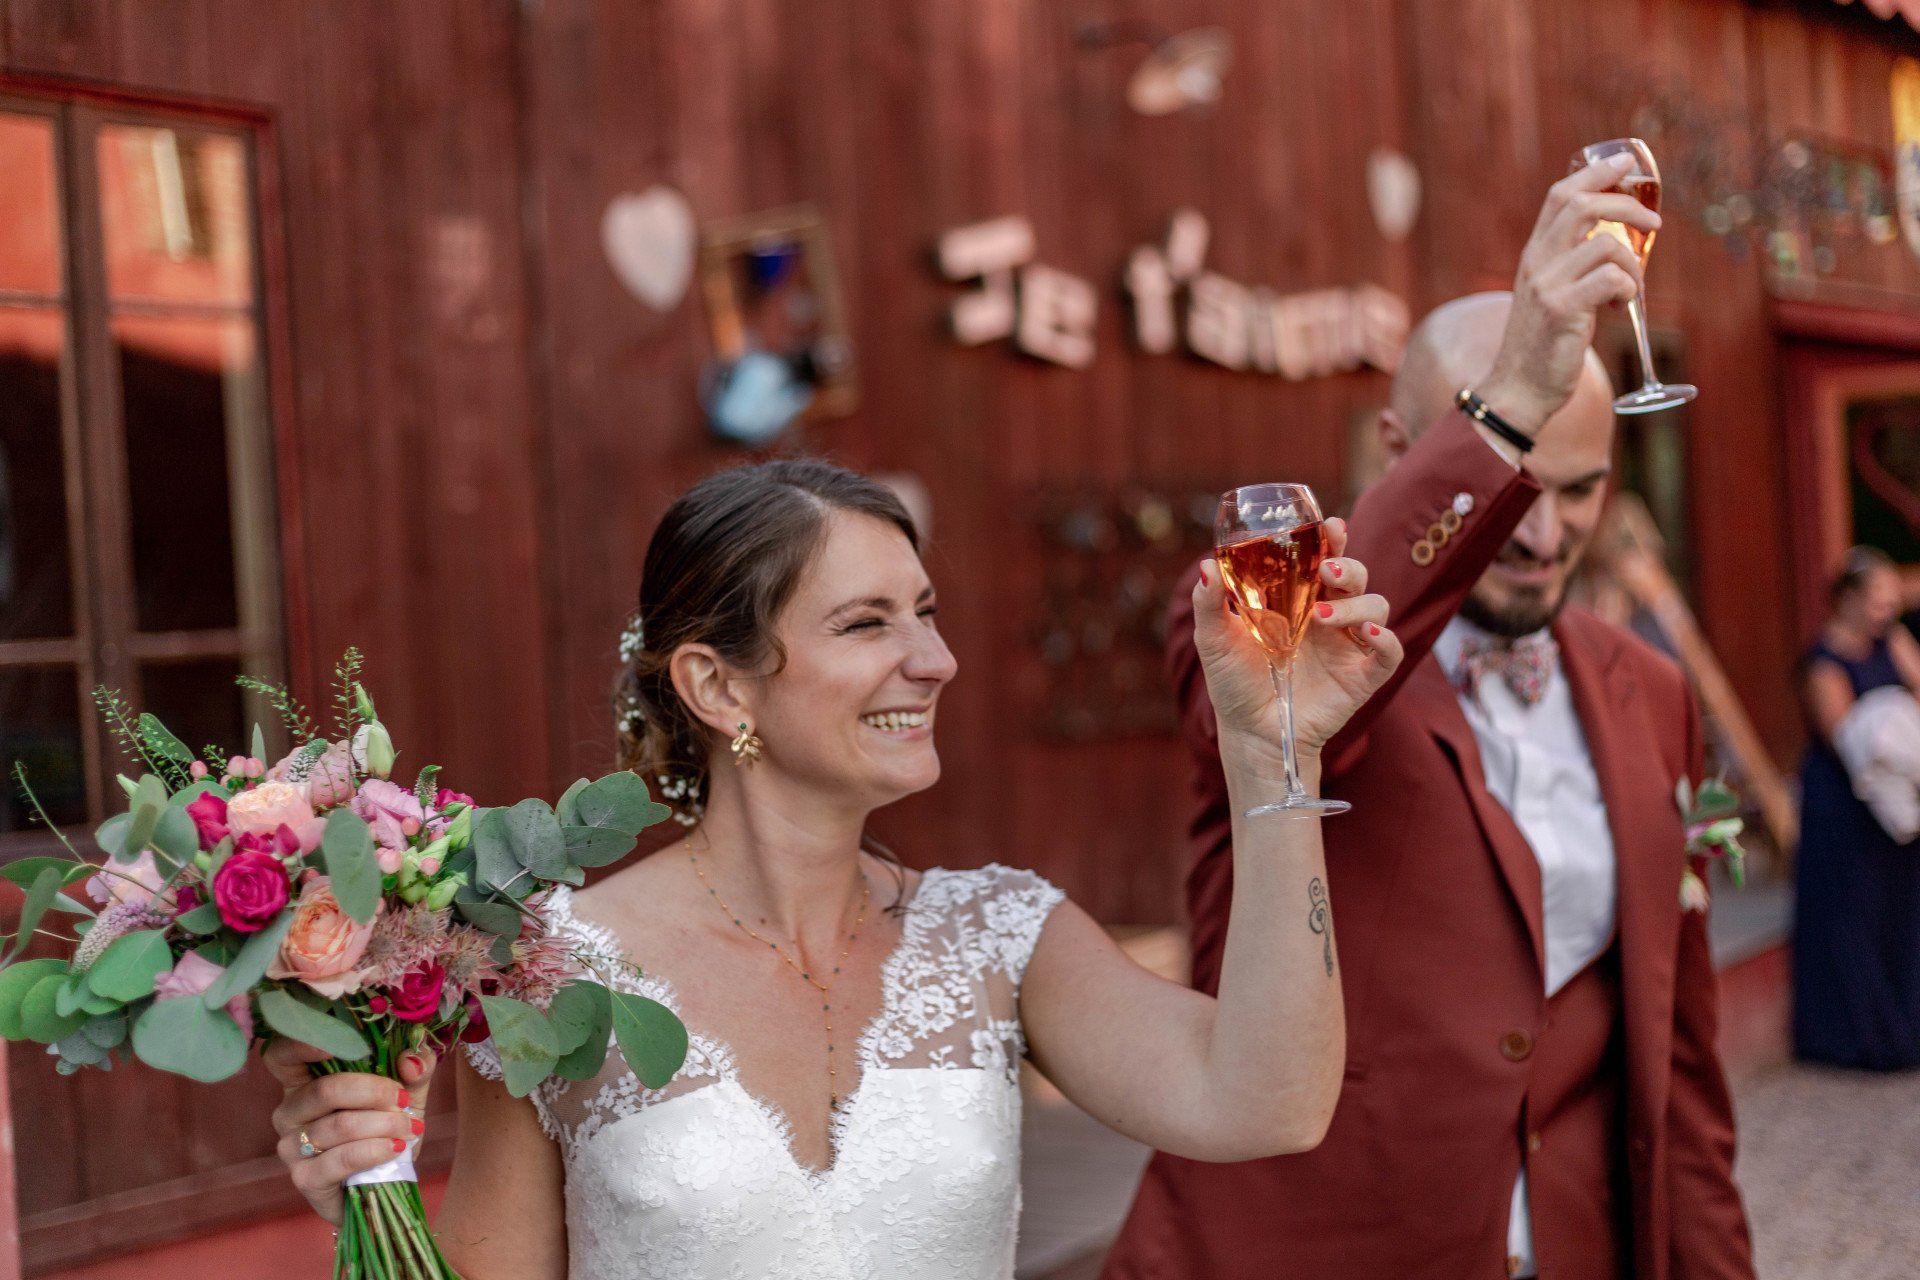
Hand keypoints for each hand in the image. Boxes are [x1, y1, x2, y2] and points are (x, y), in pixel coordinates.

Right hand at [266, 1037, 438, 1226]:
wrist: (386, 1182)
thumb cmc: (387, 1127)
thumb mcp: (408, 1091)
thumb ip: (416, 1067)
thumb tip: (410, 1061)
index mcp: (304, 1082)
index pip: (281, 1057)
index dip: (299, 1045)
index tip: (333, 1045)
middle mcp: (289, 1112)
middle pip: (325, 1090)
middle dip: (374, 1092)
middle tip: (403, 1100)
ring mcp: (291, 1147)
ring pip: (339, 1125)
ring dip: (383, 1124)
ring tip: (409, 1128)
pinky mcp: (305, 1179)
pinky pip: (341, 1159)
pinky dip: (375, 1150)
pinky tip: (397, 1148)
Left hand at [1192, 518, 1403, 759]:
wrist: (1250, 733)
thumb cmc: (1234, 683)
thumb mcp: (1214, 641)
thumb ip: (1210, 604)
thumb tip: (1206, 565)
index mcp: (1299, 601)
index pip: (1325, 560)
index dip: (1334, 540)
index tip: (1331, 527)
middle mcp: (1329, 618)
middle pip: (1356, 577)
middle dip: (1348, 566)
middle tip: (1326, 570)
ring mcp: (1348, 646)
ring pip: (1376, 606)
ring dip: (1355, 604)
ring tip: (1320, 617)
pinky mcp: (1362, 677)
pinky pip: (1390, 652)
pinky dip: (1386, 639)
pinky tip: (1366, 633)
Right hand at [1478, 152, 1659, 433]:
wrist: (1517, 389)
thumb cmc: (1541, 344)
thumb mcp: (1548, 294)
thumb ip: (1569, 266)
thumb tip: (1617, 243)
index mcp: (1534, 254)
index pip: (1559, 195)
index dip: (1595, 173)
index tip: (1624, 163)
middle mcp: (1537, 263)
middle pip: (1582, 206)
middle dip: (1627, 205)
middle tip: (1653, 223)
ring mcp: (1548, 286)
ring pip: (1607, 246)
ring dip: (1634, 264)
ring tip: (1631, 288)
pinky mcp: (1563, 310)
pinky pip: (1612, 280)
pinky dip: (1627, 290)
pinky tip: (1618, 308)